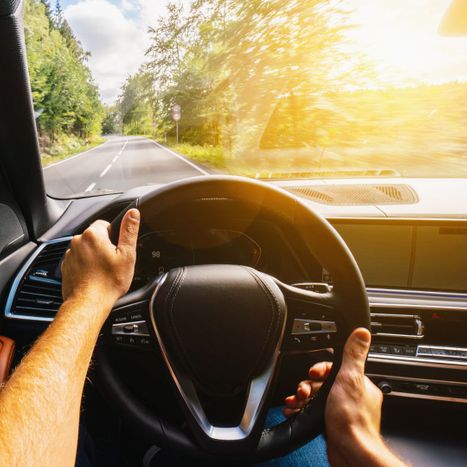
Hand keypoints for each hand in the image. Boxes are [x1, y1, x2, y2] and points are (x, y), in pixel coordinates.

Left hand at [61, 209, 139, 307]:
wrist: (88, 303)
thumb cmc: (108, 282)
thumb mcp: (127, 255)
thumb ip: (129, 231)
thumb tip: (133, 213)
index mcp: (93, 235)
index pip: (105, 224)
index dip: (115, 236)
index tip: (118, 249)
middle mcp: (78, 242)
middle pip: (95, 237)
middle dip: (104, 246)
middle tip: (113, 262)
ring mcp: (69, 255)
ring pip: (87, 249)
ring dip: (94, 256)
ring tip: (103, 271)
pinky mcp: (66, 267)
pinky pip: (79, 261)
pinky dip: (86, 266)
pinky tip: (94, 276)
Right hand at [284, 329, 406, 465]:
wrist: (350, 453)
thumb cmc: (353, 420)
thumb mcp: (351, 379)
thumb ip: (353, 355)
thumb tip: (362, 333)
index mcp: (360, 384)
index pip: (337, 368)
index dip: (321, 369)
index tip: (313, 373)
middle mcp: (352, 397)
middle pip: (324, 382)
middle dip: (308, 385)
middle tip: (303, 391)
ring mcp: (342, 412)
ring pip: (317, 398)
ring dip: (302, 398)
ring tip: (296, 401)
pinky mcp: (332, 425)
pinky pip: (313, 412)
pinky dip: (302, 411)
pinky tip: (295, 411)